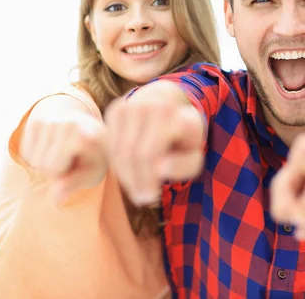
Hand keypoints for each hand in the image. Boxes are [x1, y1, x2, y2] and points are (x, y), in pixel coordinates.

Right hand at [21, 110, 107, 202]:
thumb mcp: (92, 174)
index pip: (55, 170)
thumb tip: (55, 199)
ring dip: (45, 162)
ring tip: (65, 152)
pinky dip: (36, 155)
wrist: (91, 131)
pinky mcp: (36, 122)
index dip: (64, 174)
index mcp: (86, 137)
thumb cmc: (93, 157)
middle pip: (43, 165)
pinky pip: (26, 152)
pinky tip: (54, 147)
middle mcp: (68, 124)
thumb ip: (73, 184)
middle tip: (72, 158)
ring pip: (33, 160)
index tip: (81, 163)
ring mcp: (51, 120)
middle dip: (55, 169)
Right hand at [104, 83, 204, 204]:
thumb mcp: (194, 153)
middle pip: (131, 153)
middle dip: (135, 181)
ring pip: (118, 151)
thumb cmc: (183, 136)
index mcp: (172, 115)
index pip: (150, 153)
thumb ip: (185, 165)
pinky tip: (130, 174)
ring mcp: (130, 105)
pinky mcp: (116, 109)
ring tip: (136, 190)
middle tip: (142, 199)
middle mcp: (150, 106)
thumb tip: (160, 169)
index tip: (152, 198)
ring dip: (125, 176)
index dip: (148, 179)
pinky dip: (117, 164)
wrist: (168, 104)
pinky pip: (110, 144)